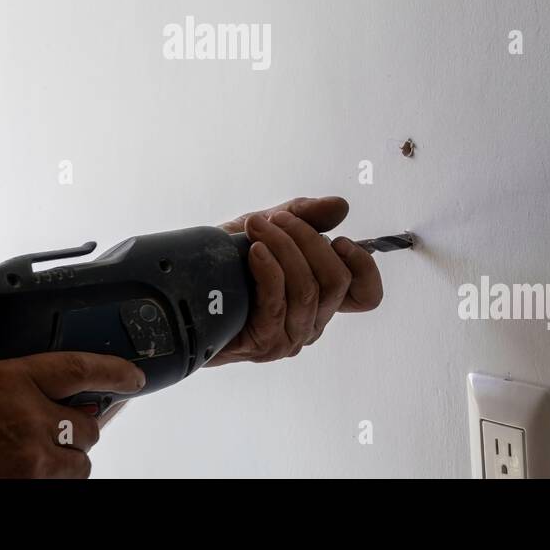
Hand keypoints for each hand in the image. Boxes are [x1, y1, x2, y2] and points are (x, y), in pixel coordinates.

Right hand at [0, 345, 145, 477]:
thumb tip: (3, 338)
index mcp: (11, 378)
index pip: (80, 368)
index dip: (116, 370)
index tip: (135, 376)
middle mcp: (28, 416)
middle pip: (90, 419)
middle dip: (82, 422)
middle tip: (62, 423)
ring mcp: (31, 456)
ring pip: (81, 456)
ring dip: (70, 453)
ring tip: (42, 449)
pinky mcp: (29, 485)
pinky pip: (64, 480)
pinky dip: (56, 474)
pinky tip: (32, 467)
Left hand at [207, 195, 382, 367]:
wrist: (182, 293)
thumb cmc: (226, 265)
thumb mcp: (267, 230)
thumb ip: (304, 217)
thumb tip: (340, 206)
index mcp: (321, 298)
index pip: (366, 295)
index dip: (364, 267)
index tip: (339, 239)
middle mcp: (312, 321)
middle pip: (336, 281)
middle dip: (308, 239)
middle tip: (277, 219)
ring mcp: (290, 337)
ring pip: (307, 290)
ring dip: (282, 248)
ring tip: (258, 227)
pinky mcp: (265, 343)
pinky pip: (277, 302)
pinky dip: (269, 269)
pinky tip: (255, 252)